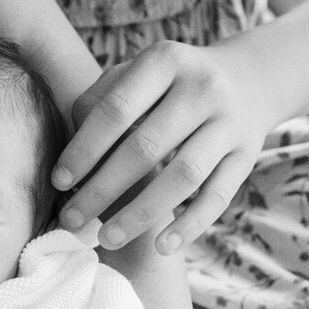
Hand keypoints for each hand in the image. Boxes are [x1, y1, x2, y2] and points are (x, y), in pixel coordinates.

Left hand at [53, 35, 279, 252]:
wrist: (249, 79)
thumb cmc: (169, 87)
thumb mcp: (138, 76)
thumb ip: (99, 102)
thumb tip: (70, 154)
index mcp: (166, 61)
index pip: (116, 110)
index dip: (84, 149)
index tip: (59, 183)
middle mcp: (203, 87)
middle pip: (146, 148)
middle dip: (102, 190)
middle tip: (72, 221)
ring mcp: (230, 122)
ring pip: (183, 176)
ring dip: (141, 213)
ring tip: (107, 239)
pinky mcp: (248, 156)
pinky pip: (217, 197)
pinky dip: (189, 226)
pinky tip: (161, 247)